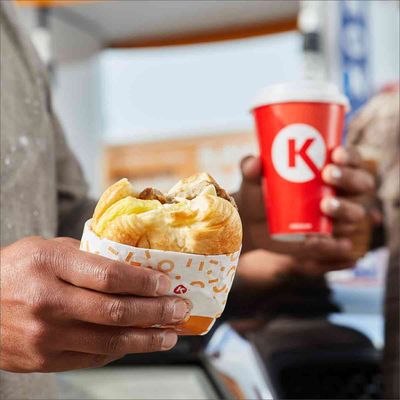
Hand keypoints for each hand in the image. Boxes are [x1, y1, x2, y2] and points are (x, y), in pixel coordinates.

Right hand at [0, 237, 190, 372]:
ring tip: (170, 334)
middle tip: (179, 308)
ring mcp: (46, 335)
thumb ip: (88, 256)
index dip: (145, 281)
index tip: (167, 283)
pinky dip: (122, 350)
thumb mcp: (47, 249)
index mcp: (51, 265)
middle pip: (116, 311)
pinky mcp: (44, 359)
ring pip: (110, 341)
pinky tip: (139, 343)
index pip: (110, 275)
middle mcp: (49, 301)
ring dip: (147, 338)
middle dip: (156, 311)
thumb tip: (133, 265)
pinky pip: (93, 357)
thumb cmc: (16, 270)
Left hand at [236, 146, 376, 273]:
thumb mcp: (252, 180)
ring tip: (325, 205)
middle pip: (361, 184)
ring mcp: (337, 218)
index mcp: (329, 170)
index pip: (351, 159)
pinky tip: (330, 241)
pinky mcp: (328, 241)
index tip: (335, 153)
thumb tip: (254, 162)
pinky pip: (340, 244)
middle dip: (349, 178)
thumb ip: (250, 168)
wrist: (252, 223)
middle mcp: (340, 193)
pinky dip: (337, 244)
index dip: (350, 156)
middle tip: (328, 175)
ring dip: (345, 208)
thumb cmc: (259, 192)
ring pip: (355, 213)